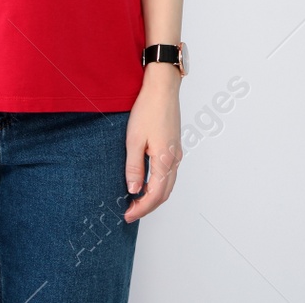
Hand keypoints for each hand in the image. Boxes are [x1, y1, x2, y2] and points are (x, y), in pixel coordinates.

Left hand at [123, 66, 182, 221]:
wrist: (163, 88)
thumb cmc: (148, 109)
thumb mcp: (134, 139)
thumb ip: (134, 167)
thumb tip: (133, 190)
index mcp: (165, 160)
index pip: (155, 195)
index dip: (141, 208)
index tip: (127, 215)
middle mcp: (174, 159)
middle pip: (164, 193)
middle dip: (148, 206)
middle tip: (130, 212)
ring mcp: (176, 153)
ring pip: (168, 184)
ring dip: (154, 197)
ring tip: (135, 201)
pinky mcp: (174, 146)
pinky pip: (169, 174)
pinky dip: (158, 185)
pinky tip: (146, 183)